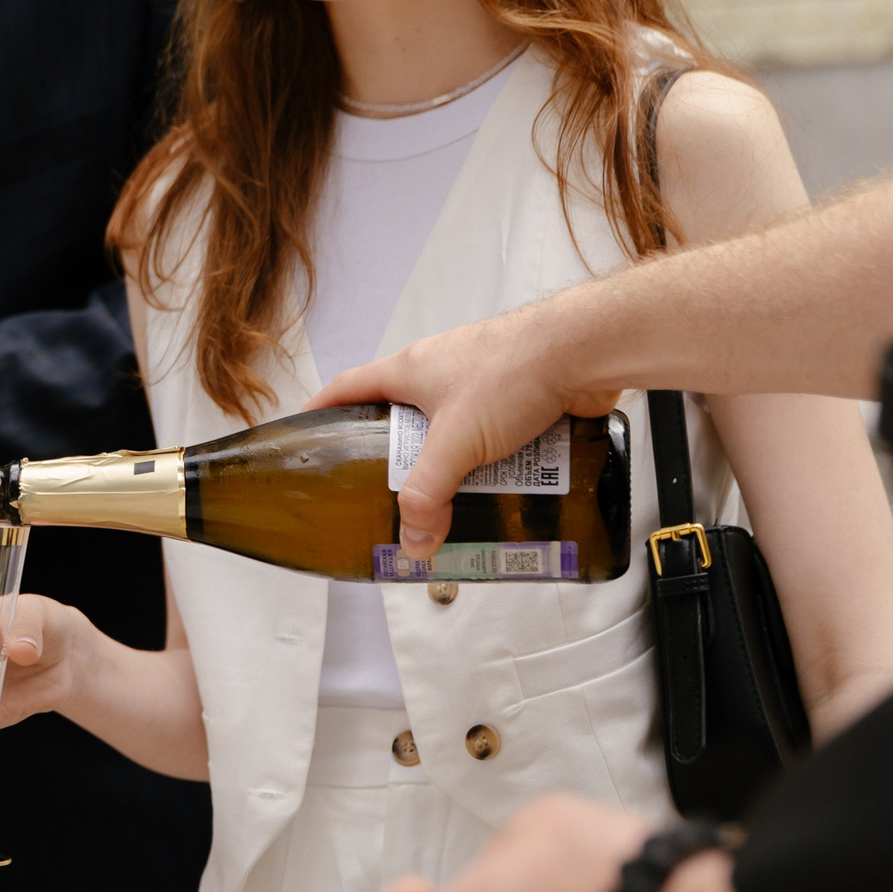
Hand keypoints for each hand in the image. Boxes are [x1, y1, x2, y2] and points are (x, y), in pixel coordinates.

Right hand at [308, 307, 619, 558]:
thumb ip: (428, 494)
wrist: (586, 350)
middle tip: (391, 492)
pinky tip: (500, 485)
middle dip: (395, 455)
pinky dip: (490, 460)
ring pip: (450, 428)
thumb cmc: (516, 369)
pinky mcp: (519, 393)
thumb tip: (414, 541)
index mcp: (409, 369)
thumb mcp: (456, 441)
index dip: (321, 412)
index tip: (305, 435)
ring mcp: (481, 380)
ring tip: (452, 499)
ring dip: (449, 463)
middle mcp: (440, 371)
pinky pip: (492, 433)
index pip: (347, 388)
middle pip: (401, 415)